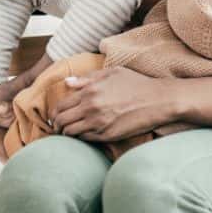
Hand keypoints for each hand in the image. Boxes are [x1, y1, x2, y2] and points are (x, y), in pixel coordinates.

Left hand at [48, 67, 178, 141]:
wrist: (157, 100)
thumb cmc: (135, 83)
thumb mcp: (111, 73)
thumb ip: (86, 79)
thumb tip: (67, 83)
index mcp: (89, 91)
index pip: (60, 105)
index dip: (54, 112)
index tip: (54, 116)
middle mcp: (91, 108)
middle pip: (61, 121)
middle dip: (56, 125)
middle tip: (56, 126)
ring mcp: (99, 123)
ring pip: (71, 132)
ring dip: (67, 132)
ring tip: (68, 132)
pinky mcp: (108, 135)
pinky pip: (85, 139)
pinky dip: (81, 137)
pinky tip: (83, 134)